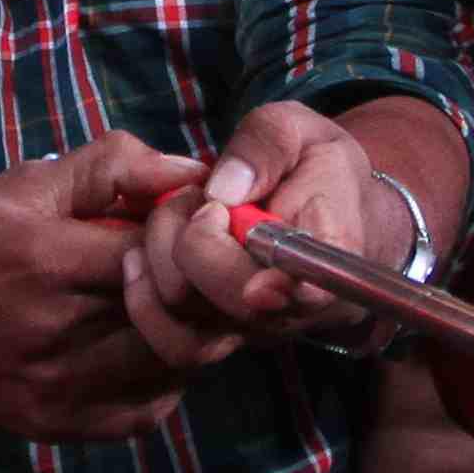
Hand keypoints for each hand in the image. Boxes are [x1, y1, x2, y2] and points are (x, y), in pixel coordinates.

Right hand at [0, 132, 196, 436]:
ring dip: (188, 331)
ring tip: (174, 303)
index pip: (161, 254)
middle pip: (177, 316)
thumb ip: (112, 167)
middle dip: (199, 285)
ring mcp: (54, 388)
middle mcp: (51, 332)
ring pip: (170, 366)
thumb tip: (192, 169)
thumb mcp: (24, 184)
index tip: (178, 225)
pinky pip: (144, 411)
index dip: (185, 236)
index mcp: (42, 260)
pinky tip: (146, 347)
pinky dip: (163, 379)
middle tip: (194, 266)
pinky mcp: (53, 424)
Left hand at [125, 98, 393, 366]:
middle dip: (191, 237)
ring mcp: (257, 328)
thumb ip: (266, 145)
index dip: (262, 275)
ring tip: (173, 216)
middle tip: (196, 195)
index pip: (306, 288)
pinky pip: (171, 342)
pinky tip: (138, 256)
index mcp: (331, 255)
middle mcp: (295, 307)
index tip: (220, 220)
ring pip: (190, 320)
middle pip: (226, 299)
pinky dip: (141, 299)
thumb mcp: (302, 131)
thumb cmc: (317, 170)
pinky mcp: (224, 337)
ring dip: (160, 260)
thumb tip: (222, 190)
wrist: (335, 219)